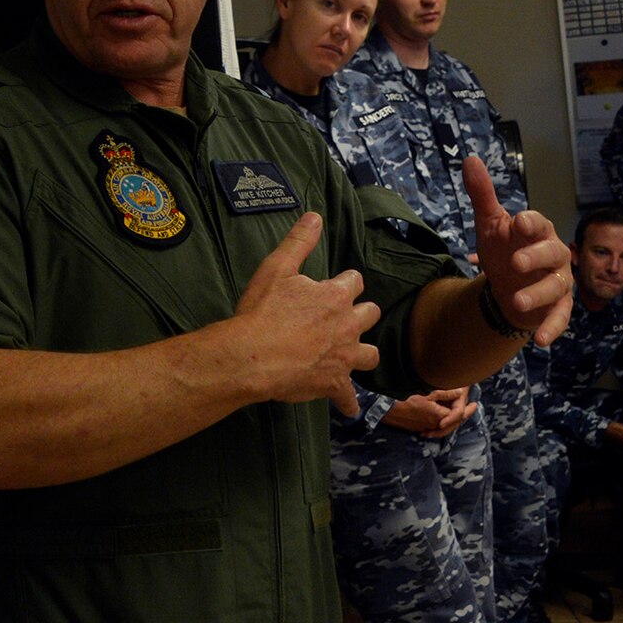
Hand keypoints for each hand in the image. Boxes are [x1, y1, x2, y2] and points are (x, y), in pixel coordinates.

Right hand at [234, 213, 380, 412]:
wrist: (253, 355)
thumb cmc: (262, 310)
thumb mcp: (277, 267)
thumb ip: (299, 241)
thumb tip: (315, 215)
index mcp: (336, 296)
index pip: (354, 282)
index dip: (345, 282)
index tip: (336, 285)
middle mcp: (348, 326)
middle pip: (369, 314)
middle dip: (361, 313)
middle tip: (344, 316)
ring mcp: (344, 357)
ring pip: (370, 355)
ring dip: (363, 353)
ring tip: (352, 354)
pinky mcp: (334, 384)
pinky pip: (348, 397)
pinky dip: (348, 402)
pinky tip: (347, 407)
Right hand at [382, 388, 474, 437]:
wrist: (385, 408)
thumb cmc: (405, 397)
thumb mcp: (427, 391)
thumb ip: (445, 393)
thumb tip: (460, 391)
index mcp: (439, 415)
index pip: (459, 414)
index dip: (469, 409)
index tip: (475, 404)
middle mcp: (434, 424)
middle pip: (453, 423)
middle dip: (462, 416)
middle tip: (470, 408)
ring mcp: (425, 428)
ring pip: (443, 426)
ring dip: (452, 420)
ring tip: (457, 414)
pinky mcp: (416, 428)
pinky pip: (433, 428)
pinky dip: (440, 423)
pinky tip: (439, 418)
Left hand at [464, 157, 572, 345]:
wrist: (507, 285)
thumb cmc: (503, 249)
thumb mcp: (490, 224)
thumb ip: (482, 194)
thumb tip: (470, 159)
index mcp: (537, 232)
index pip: (539, 222)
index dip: (530, 222)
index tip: (518, 222)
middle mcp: (554, 255)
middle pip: (553, 253)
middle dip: (536, 257)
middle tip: (516, 263)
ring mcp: (558, 282)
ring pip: (557, 287)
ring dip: (538, 295)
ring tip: (518, 303)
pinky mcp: (558, 308)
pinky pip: (561, 318)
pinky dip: (552, 328)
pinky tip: (539, 341)